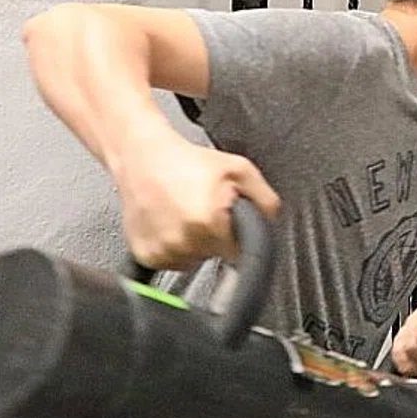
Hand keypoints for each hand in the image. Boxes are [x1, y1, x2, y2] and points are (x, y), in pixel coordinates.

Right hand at [114, 134, 280, 269]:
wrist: (144, 156)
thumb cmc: (188, 161)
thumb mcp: (239, 169)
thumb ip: (265, 200)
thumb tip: (272, 223)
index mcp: (208, 222)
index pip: (238, 254)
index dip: (236, 236)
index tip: (228, 224)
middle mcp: (183, 240)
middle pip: (214, 256)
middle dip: (215, 236)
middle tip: (203, 209)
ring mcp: (162, 250)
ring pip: (192, 261)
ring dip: (193, 243)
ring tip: (185, 213)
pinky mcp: (145, 255)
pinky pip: (171, 261)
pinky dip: (173, 246)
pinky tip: (170, 222)